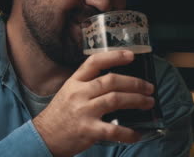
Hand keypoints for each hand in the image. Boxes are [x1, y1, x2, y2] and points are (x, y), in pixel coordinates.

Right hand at [33, 50, 154, 156]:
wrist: (44, 137)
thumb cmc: (60, 114)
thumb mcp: (69, 91)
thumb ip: (88, 84)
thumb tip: (118, 81)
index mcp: (75, 81)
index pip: (94, 62)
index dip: (114, 56)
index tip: (131, 55)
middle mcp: (79, 93)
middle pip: (111, 81)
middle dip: (135, 83)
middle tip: (149, 87)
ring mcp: (84, 111)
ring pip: (115, 100)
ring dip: (137, 100)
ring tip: (148, 103)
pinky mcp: (88, 130)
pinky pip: (113, 130)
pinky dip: (129, 132)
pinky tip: (137, 133)